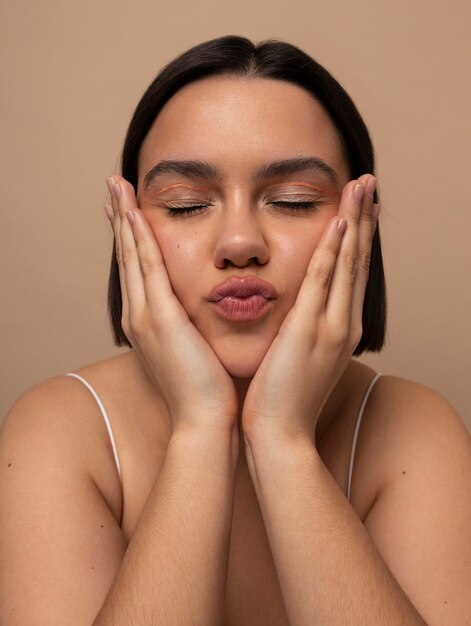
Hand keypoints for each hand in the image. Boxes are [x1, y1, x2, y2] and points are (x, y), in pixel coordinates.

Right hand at [105, 176, 238, 434]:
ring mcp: (146, 316)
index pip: (139, 270)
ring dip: (125, 219)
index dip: (131, 238)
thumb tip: (201, 314)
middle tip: (114, 186)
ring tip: (117, 186)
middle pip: (128, 257)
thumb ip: (192, 329)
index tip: (128, 210)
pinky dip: (140, 240)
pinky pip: (149, 269)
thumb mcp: (194, 352)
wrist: (204, 422)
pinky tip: (136, 214)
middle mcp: (140, 315)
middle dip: (121, 220)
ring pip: (133, 256)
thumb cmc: (206, 391)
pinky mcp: (162, 319)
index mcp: (150, 323)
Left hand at [241, 175, 378, 446]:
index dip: (357, 238)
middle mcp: (342, 323)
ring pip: (347, 263)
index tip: (359, 208)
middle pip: (357, 261)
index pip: (349, 274)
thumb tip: (296, 314)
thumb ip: (302, 332)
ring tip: (362, 185)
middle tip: (368, 181)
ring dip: (355, 221)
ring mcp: (330, 326)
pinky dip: (334, 251)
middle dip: (364, 219)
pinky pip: (323, 281)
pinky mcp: (310, 331)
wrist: (280, 436)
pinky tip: (340, 222)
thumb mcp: (299, 359)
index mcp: (337, 328)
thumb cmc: (283, 400)